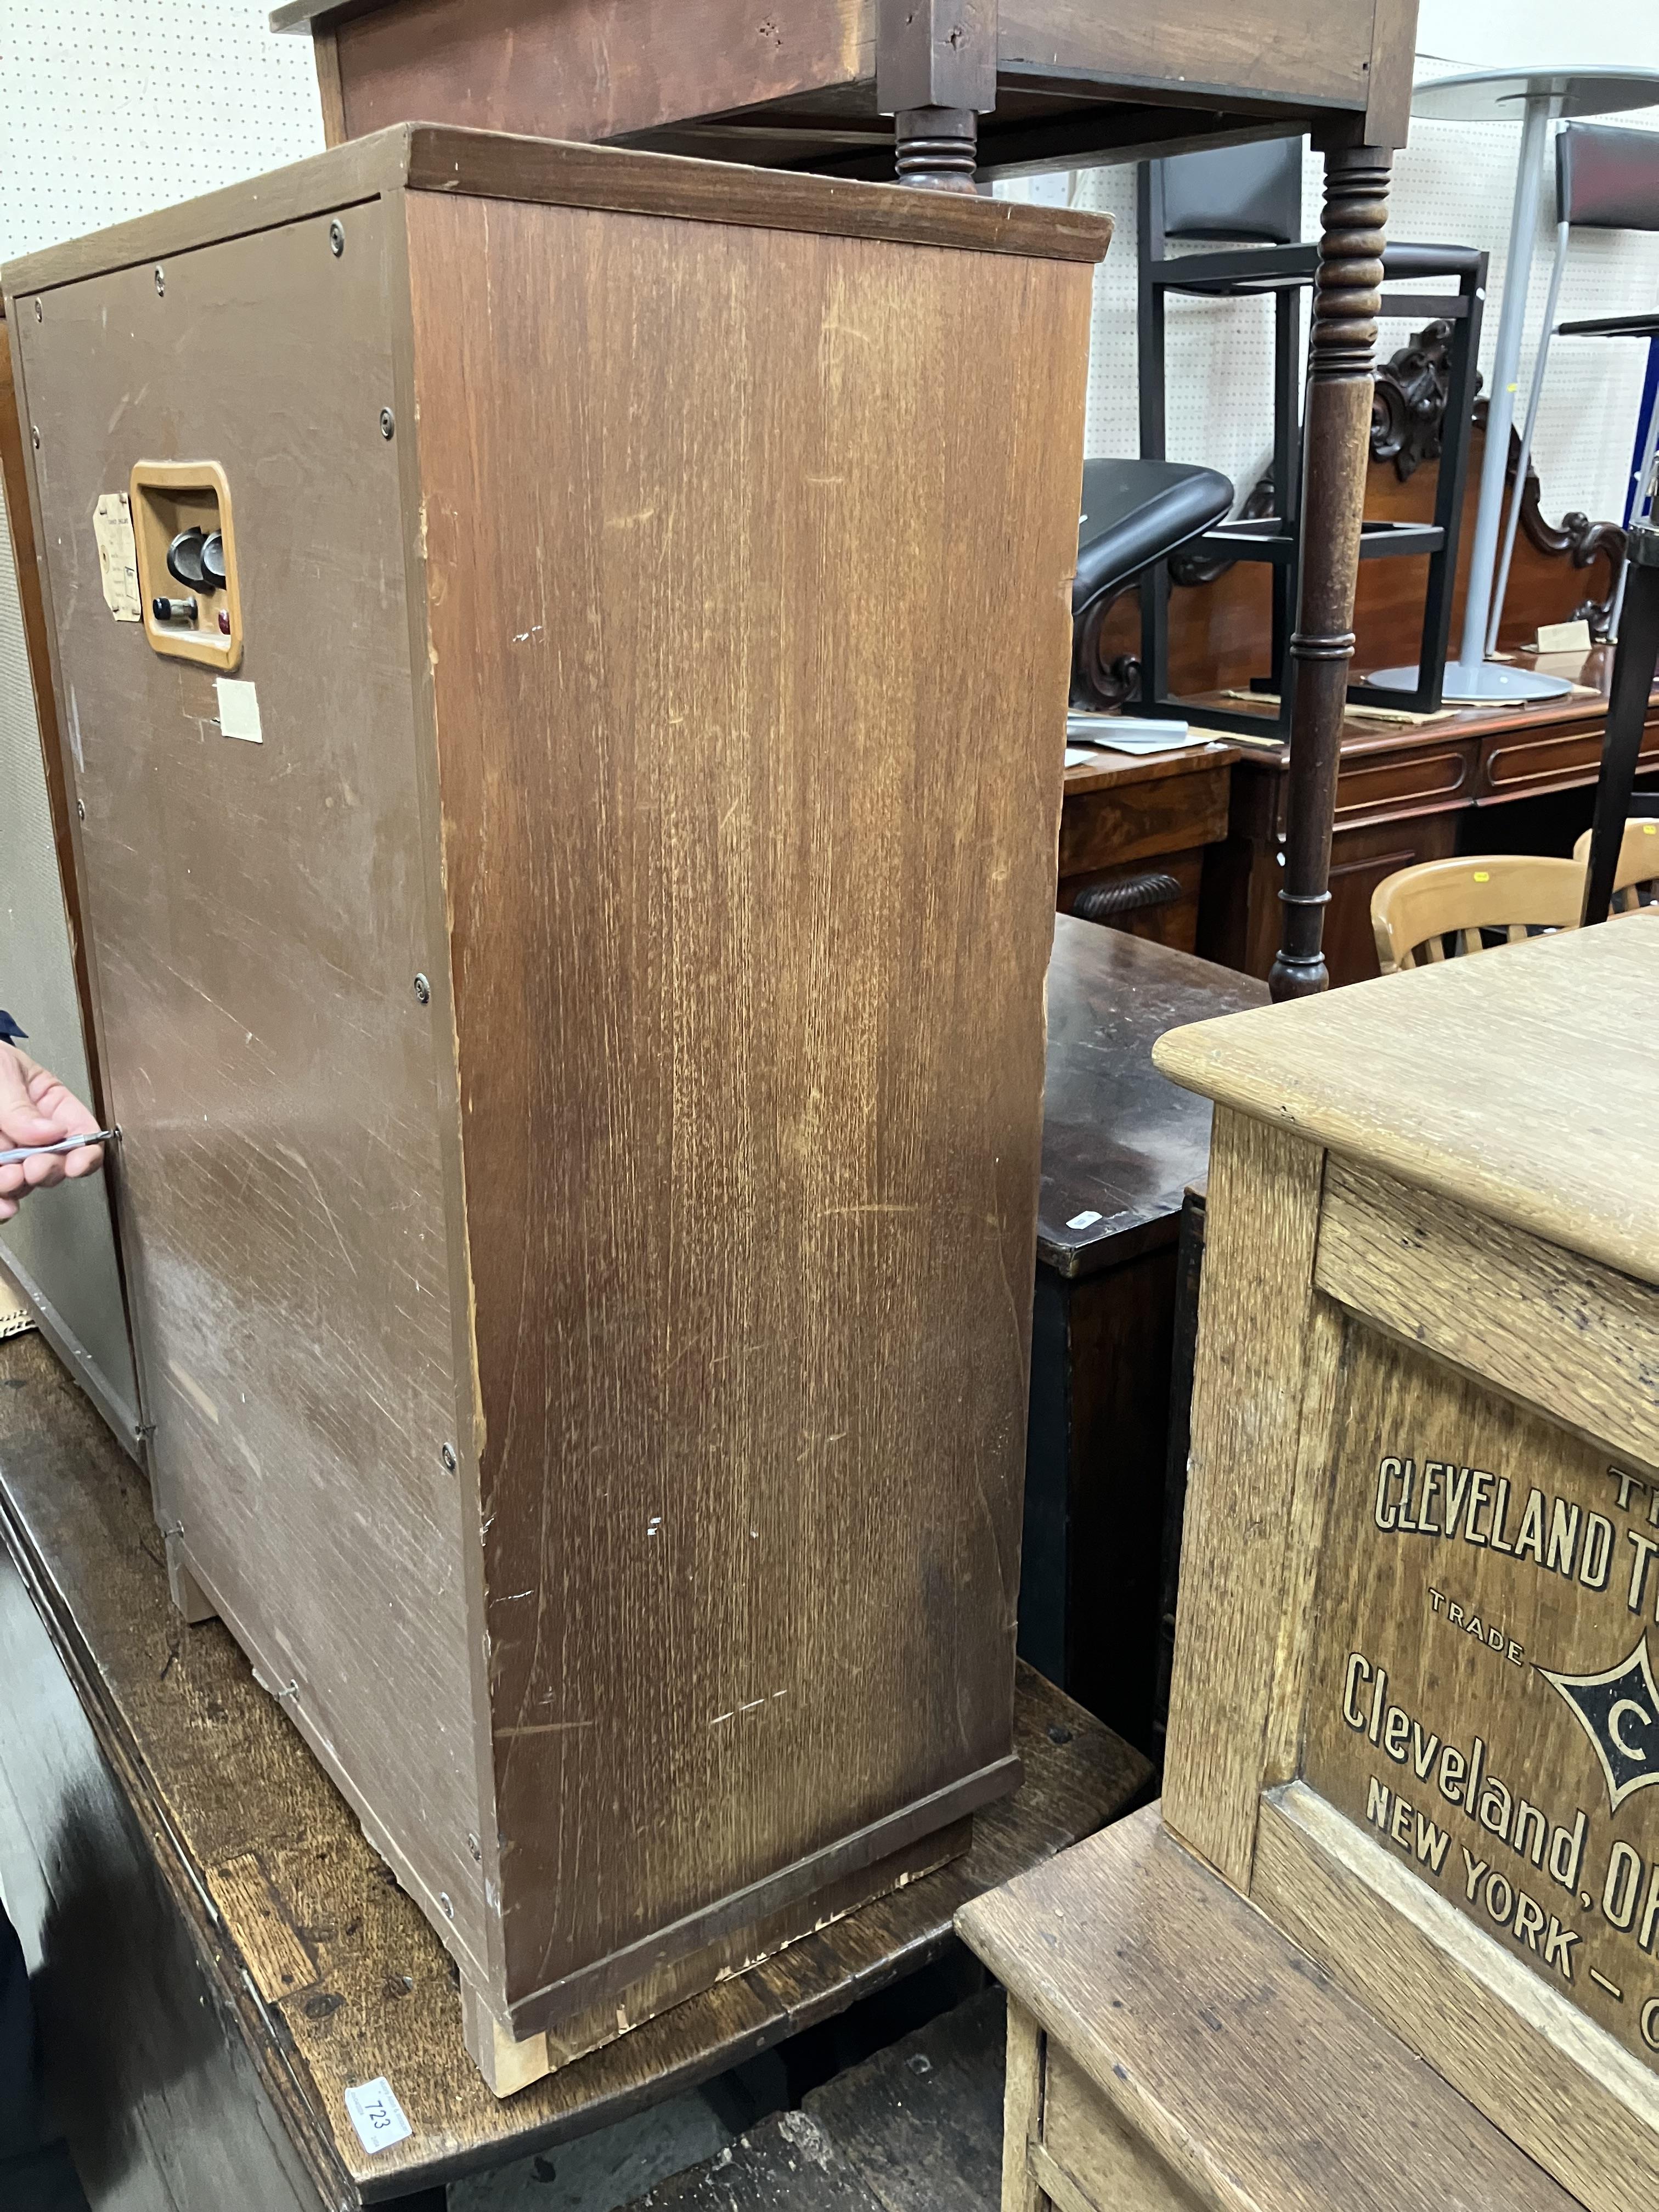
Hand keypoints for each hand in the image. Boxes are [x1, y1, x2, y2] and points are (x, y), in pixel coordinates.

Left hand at [0, 1045, 104, 1220]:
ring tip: (7, 1179)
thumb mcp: (0, 1072)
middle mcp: (29, 1133)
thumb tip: (50, 1132)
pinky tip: (1, 1204)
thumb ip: (20, 1106)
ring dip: (17, 1187)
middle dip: (46, 1170)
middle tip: (33, 1168)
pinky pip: (0, 1191)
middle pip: (54, 1163)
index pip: (80, 1130)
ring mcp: (6, 1153)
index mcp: (46, 1104)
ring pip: (22, 1183)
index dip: (85, 1151)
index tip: (76, 1164)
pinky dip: (1, 1201)